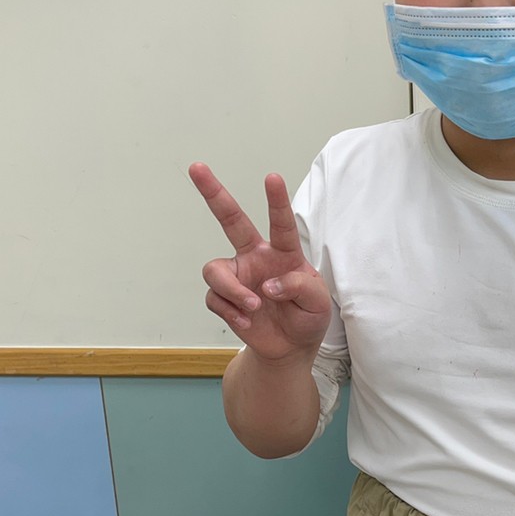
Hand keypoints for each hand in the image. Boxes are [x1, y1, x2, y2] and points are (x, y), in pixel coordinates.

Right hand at [190, 163, 330, 359]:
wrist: (290, 348)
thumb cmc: (307, 316)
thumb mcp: (318, 302)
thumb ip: (300, 287)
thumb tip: (267, 286)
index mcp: (283, 252)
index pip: (280, 223)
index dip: (276, 200)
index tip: (272, 177)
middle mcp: (255, 257)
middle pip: (231, 220)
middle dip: (213, 193)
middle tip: (196, 168)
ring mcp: (237, 276)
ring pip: (215, 270)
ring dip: (232, 291)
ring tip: (253, 308)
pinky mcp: (224, 299)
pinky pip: (215, 299)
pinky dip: (231, 314)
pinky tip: (247, 322)